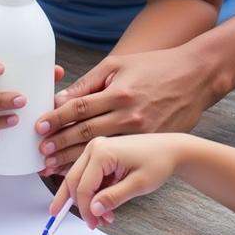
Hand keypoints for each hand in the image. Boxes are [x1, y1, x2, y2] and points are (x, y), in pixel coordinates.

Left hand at [35, 49, 215, 171]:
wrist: (195, 77)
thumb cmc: (154, 66)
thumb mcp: (119, 64)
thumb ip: (89, 83)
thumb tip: (62, 98)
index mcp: (119, 92)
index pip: (80, 107)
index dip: (57, 118)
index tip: (39, 127)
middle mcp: (129, 114)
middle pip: (86, 133)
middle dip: (60, 145)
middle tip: (40, 153)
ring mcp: (142, 131)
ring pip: (101, 150)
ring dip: (74, 160)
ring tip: (53, 168)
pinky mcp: (152, 140)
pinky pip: (121, 157)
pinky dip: (101, 165)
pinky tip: (86, 170)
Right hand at [51, 134, 180, 229]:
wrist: (170, 150)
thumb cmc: (158, 162)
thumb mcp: (138, 185)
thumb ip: (113, 198)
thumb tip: (93, 210)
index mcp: (101, 151)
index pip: (82, 187)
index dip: (85, 210)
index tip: (94, 224)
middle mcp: (94, 147)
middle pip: (73, 181)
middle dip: (81, 205)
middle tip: (92, 224)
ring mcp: (96, 149)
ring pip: (79, 180)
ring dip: (88, 201)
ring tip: (106, 217)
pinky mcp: (100, 154)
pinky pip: (89, 177)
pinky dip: (94, 194)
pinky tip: (106, 206)